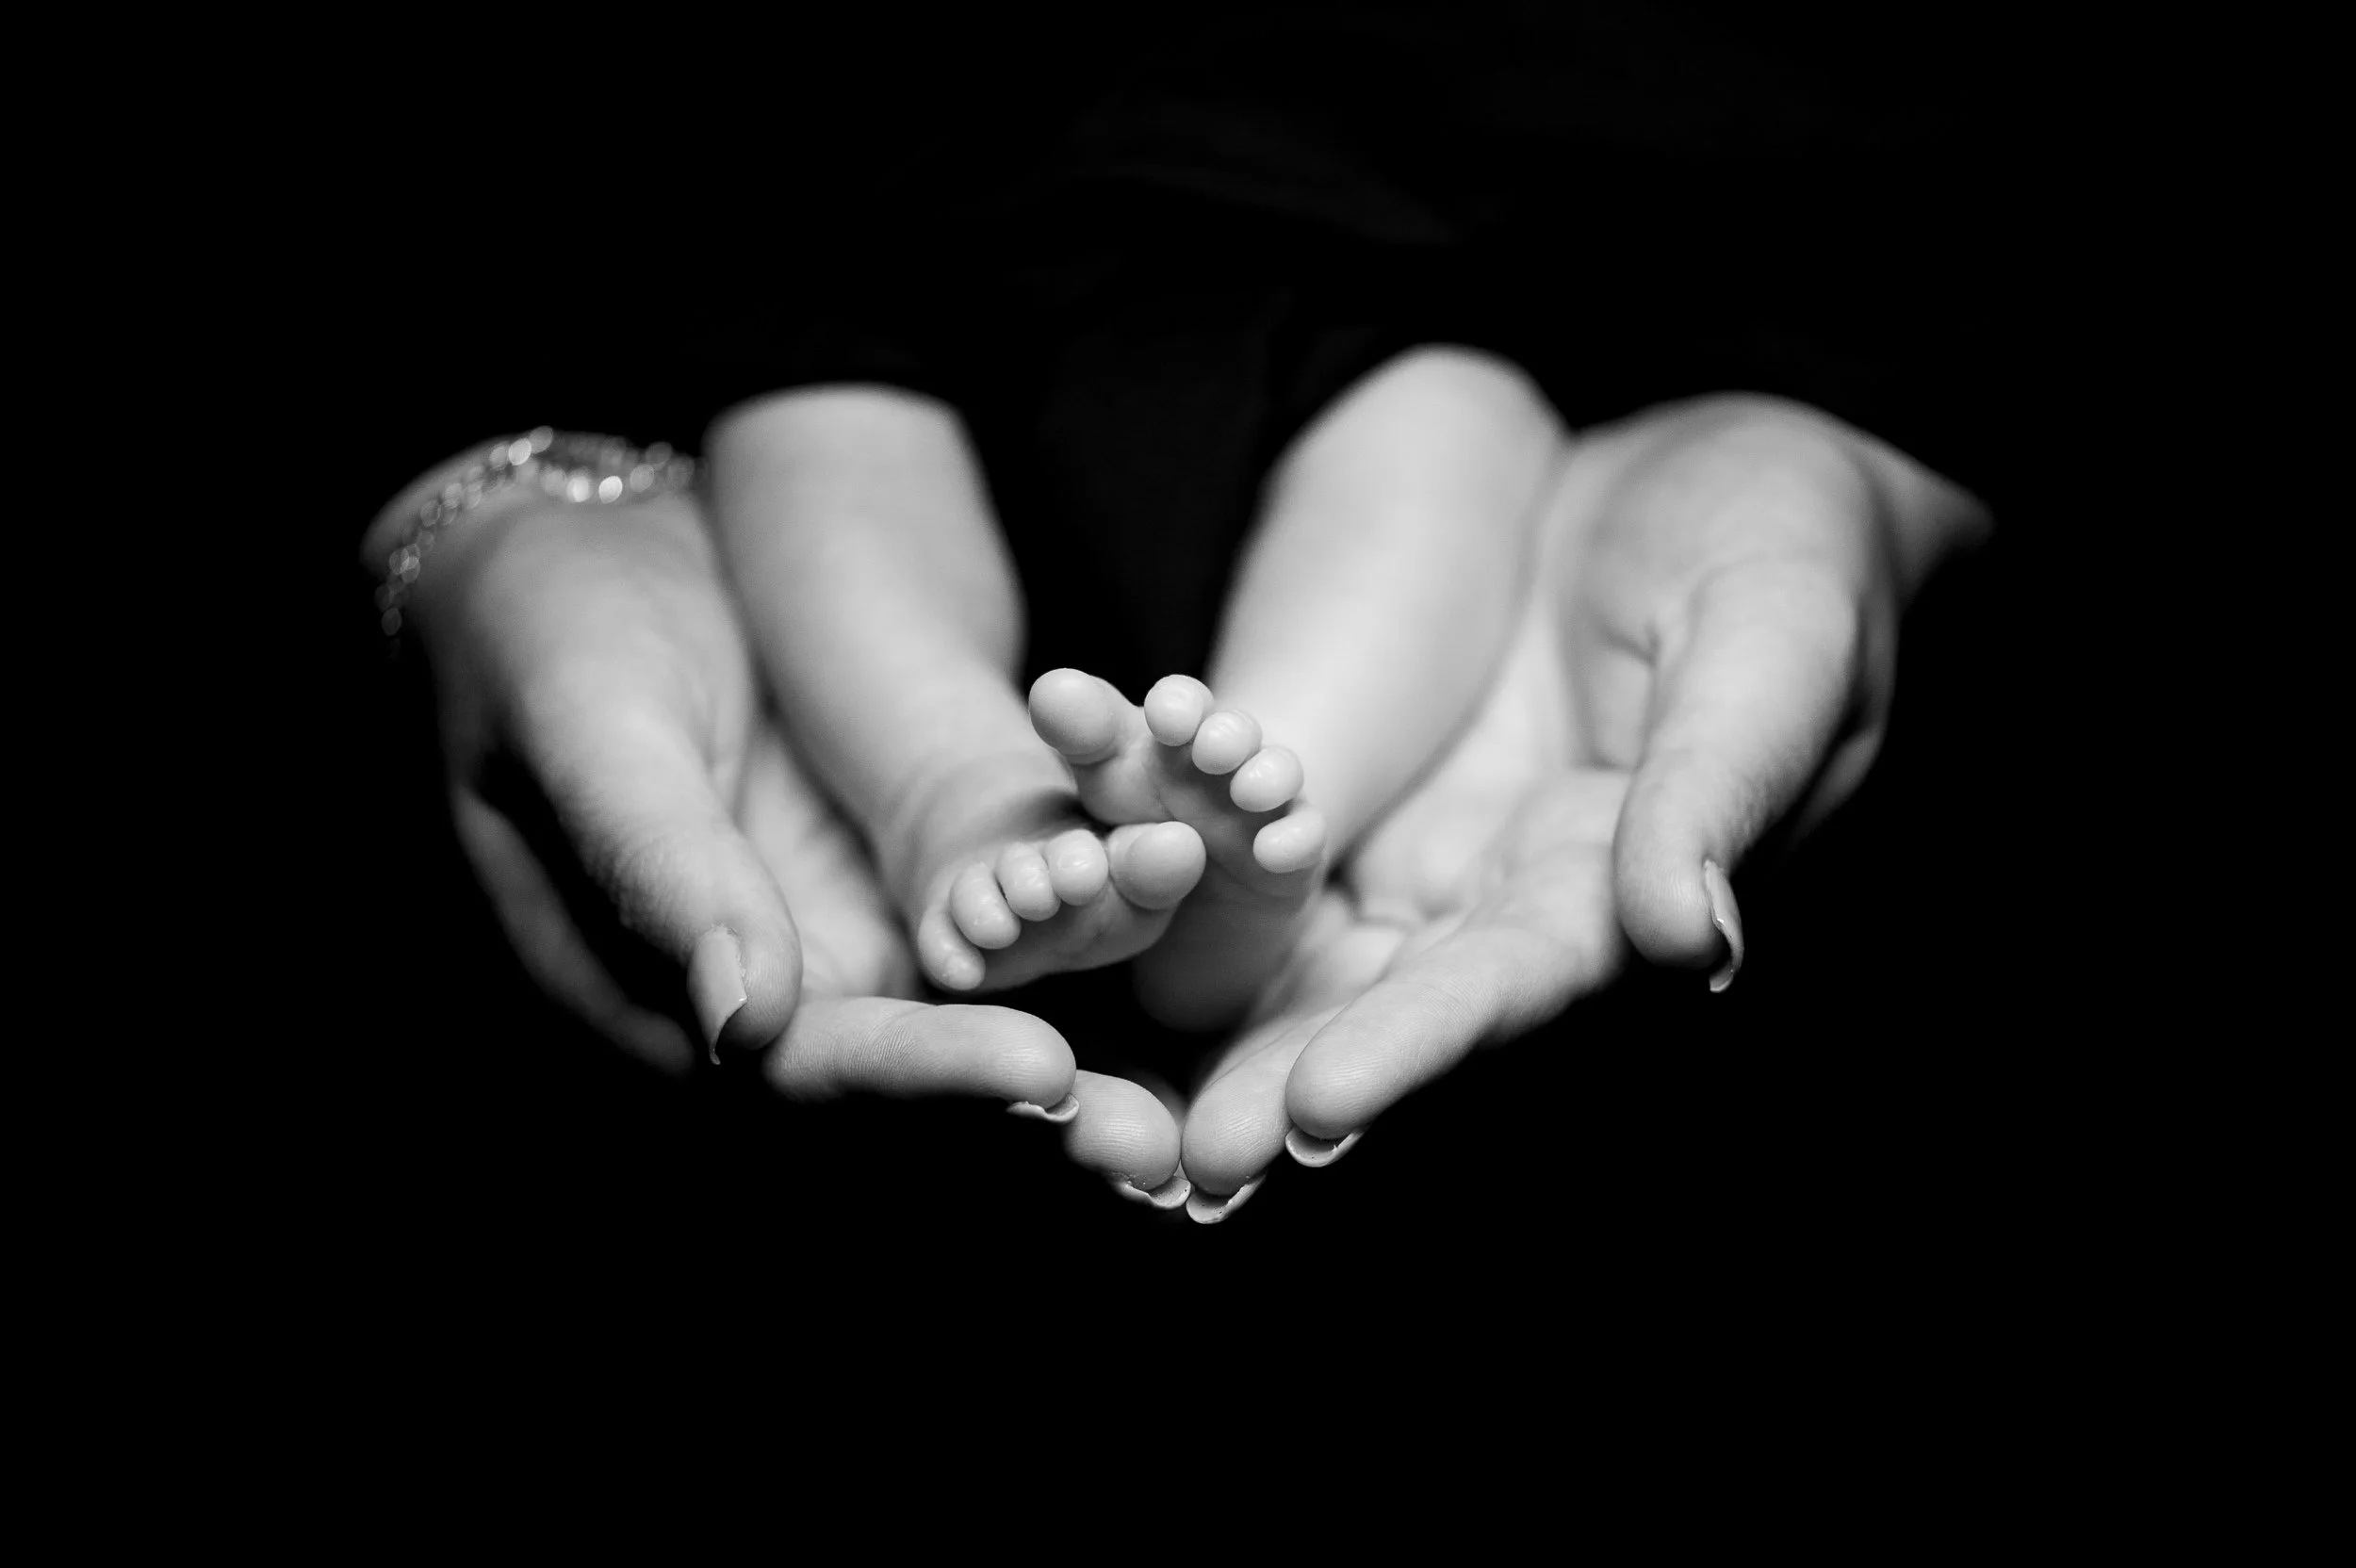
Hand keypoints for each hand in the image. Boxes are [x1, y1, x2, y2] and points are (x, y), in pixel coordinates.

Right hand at [380, 462, 1185, 1198]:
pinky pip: (997, 918)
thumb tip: (739, 1024)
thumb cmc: (540, 627)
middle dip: (1029, 1114)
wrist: (580, 542)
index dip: (921, 1078)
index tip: (1040, 1072)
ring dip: (1080, 1049)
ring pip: (968, 1013)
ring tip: (1189, 1091)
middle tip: (1154, 1142)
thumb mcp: (586, 726)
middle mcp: (761, 990)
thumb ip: (657, 867)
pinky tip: (1175, 923)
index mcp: (653, 991)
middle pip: (904, 1077)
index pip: (800, 1069)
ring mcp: (835, 936)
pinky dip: (1084, 930)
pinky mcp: (894, 874)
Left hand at [1176, 395, 1990, 1210]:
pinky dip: (1174, 871)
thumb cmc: (1788, 542)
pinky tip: (1086, 897)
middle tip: (1182, 1164)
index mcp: (1614, 880)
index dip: (1414, 1051)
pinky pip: (1252, 829)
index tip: (1317, 1109)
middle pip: (1386, 1007)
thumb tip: (1687, 941)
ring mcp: (1425, 838)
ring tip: (1099, 1102)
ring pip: (1305, 948)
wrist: (1717, 465)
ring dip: (1212, 1024)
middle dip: (1283, 1083)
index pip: (1508, 987)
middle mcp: (1505, 889)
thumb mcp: (1776, 646)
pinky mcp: (1358, 774)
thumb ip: (1715, 788)